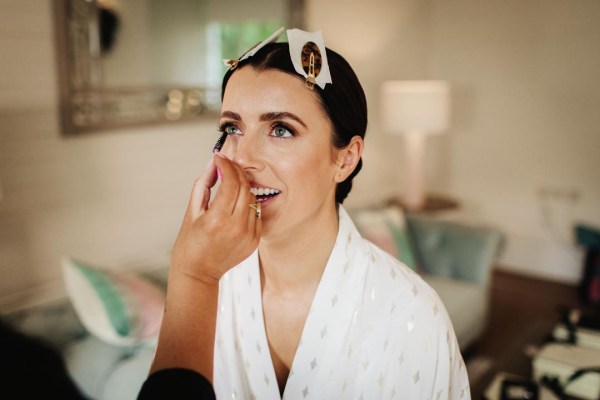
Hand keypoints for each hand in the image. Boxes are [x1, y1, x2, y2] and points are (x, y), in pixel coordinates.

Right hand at [170, 153, 260, 284]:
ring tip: (229, 183)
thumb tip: (213, 164)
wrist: (198, 273)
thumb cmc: (190, 243)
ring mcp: (248, 235)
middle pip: (244, 187)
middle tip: (226, 165)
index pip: (230, 182)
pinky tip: (235, 202)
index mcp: (218, 219)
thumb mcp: (192, 211)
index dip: (226, 166)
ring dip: (242, 186)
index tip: (219, 158)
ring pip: (252, 198)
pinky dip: (246, 203)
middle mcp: (236, 226)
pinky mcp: (255, 240)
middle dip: (235, 171)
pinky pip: (256, 213)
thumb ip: (204, 184)